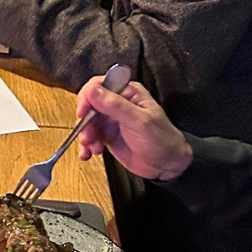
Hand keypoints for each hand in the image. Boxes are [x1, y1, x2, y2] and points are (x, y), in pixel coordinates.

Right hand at [72, 74, 191, 179]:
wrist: (168, 165)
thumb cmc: (161, 139)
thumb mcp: (138, 121)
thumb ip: (115, 105)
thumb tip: (92, 90)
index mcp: (127, 92)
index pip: (99, 86)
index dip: (87, 97)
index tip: (83, 113)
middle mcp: (117, 103)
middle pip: (89, 105)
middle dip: (85, 122)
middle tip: (87, 137)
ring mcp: (111, 120)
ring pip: (88, 122)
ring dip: (85, 136)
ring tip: (91, 149)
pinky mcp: (108, 135)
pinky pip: (91, 137)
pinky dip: (86, 146)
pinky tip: (89, 154)